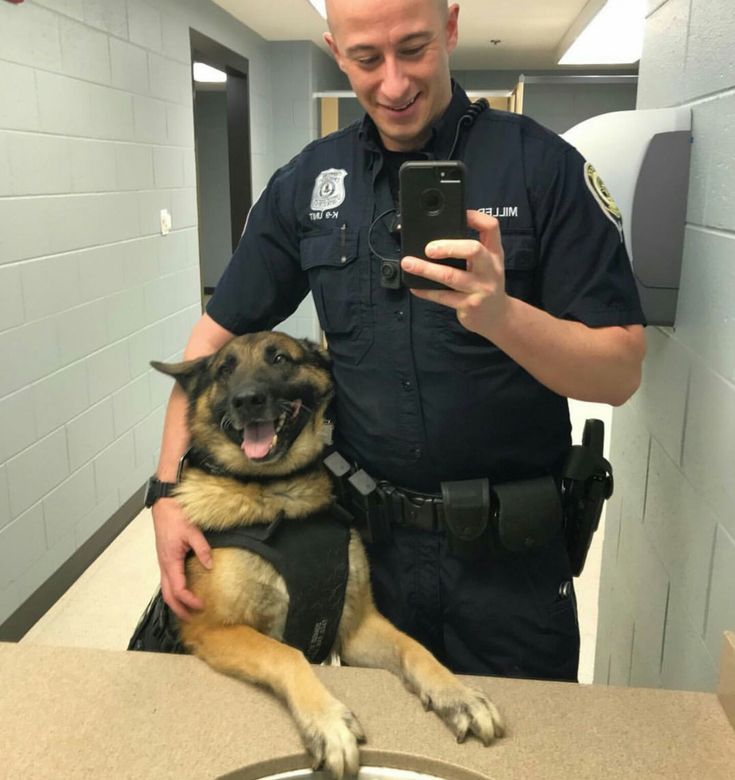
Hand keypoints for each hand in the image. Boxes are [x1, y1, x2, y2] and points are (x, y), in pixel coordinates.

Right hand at [152, 498, 211, 619]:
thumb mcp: (192, 531)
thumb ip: (202, 549)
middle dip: (179, 610)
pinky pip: (168, 581)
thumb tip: (210, 565)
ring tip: (188, 611)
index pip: (178, 589)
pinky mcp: (166, 560)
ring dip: (176, 603)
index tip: (202, 605)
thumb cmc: (176, 517)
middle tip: (193, 618)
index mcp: (170, 561)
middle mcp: (164, 565)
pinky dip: (175, 592)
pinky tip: (184, 593)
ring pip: (166, 590)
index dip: (189, 601)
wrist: (164, 507)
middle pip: (168, 596)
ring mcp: (163, 563)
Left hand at [400, 210, 507, 337]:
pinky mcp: (468, 306)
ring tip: (408, 263)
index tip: (458, 213)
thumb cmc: (486, 286)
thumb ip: (471, 251)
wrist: (498, 317)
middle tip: (428, 248)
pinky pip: (443, 297)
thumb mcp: (487, 265)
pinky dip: (426, 291)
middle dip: (449, 246)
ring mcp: (480, 289)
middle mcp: (490, 269)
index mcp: (494, 254)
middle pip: (473, 250)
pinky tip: (414, 286)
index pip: (491, 227)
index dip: (475, 216)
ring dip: (426, 269)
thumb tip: (438, 238)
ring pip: (451, 276)